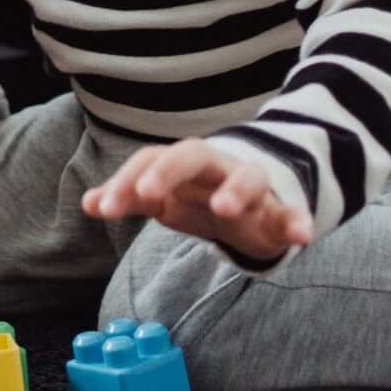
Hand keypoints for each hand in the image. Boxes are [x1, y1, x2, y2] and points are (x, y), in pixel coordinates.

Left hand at [83, 140, 314, 262]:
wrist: (254, 199)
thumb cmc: (200, 196)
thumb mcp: (164, 198)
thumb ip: (130, 197)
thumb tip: (87, 202)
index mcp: (183, 165)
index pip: (150, 161)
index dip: (125, 180)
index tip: (102, 207)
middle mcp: (216, 167)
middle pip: (192, 154)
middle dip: (168, 170)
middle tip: (148, 194)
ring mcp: (251, 187)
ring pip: (249, 177)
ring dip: (236, 189)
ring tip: (225, 209)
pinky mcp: (281, 211)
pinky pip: (292, 213)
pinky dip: (298, 222)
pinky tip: (302, 236)